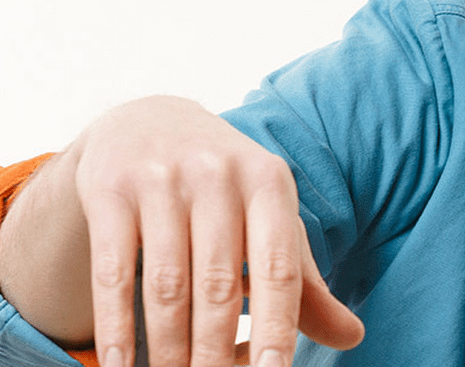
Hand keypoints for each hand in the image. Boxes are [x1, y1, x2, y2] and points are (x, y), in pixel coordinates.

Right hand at [36, 96, 361, 366]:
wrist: (149, 121)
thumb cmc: (227, 189)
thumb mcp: (270, 220)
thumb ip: (304, 282)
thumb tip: (353, 337)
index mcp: (269, 182)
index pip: (279, 267)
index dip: (278, 326)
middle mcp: (219, 174)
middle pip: (220, 285)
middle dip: (216, 351)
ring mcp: (162, 179)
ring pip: (167, 284)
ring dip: (168, 348)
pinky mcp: (110, 190)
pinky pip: (113, 272)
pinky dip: (116, 325)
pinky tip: (119, 364)